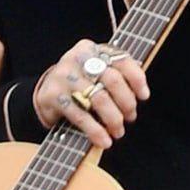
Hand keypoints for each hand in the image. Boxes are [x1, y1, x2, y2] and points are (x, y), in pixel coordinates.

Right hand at [33, 39, 148, 149]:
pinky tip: (103, 141)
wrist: (45, 92)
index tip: (144, 96)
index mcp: (91, 49)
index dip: (137, 79)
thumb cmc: (80, 83)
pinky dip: (95, 131)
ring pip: (98, 98)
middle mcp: (77, 58)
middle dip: (126, 102)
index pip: (121, 60)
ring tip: (118, 132)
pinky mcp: (52, 96)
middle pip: (112, 80)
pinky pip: (80, 116)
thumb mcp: (96, 71)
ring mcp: (63, 76)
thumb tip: (142, 92)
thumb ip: (117, 74)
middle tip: (130, 117)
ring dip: (113, 119)